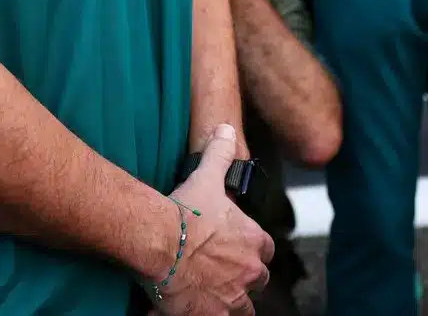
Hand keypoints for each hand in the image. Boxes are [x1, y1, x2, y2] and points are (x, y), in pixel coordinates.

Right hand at [152, 124, 272, 313]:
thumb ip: (220, 153)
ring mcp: (233, 297)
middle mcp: (250, 271)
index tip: (238, 250)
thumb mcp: (207, 176)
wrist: (162, 240)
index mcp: (254, 241)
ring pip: (243, 308)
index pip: (266, 251)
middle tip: (220, 275)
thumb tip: (225, 129)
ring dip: (230, 303)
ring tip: (210, 297)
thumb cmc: (186, 210)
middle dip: (243, 279)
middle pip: (257, 281)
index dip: (253, 251)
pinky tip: (192, 308)